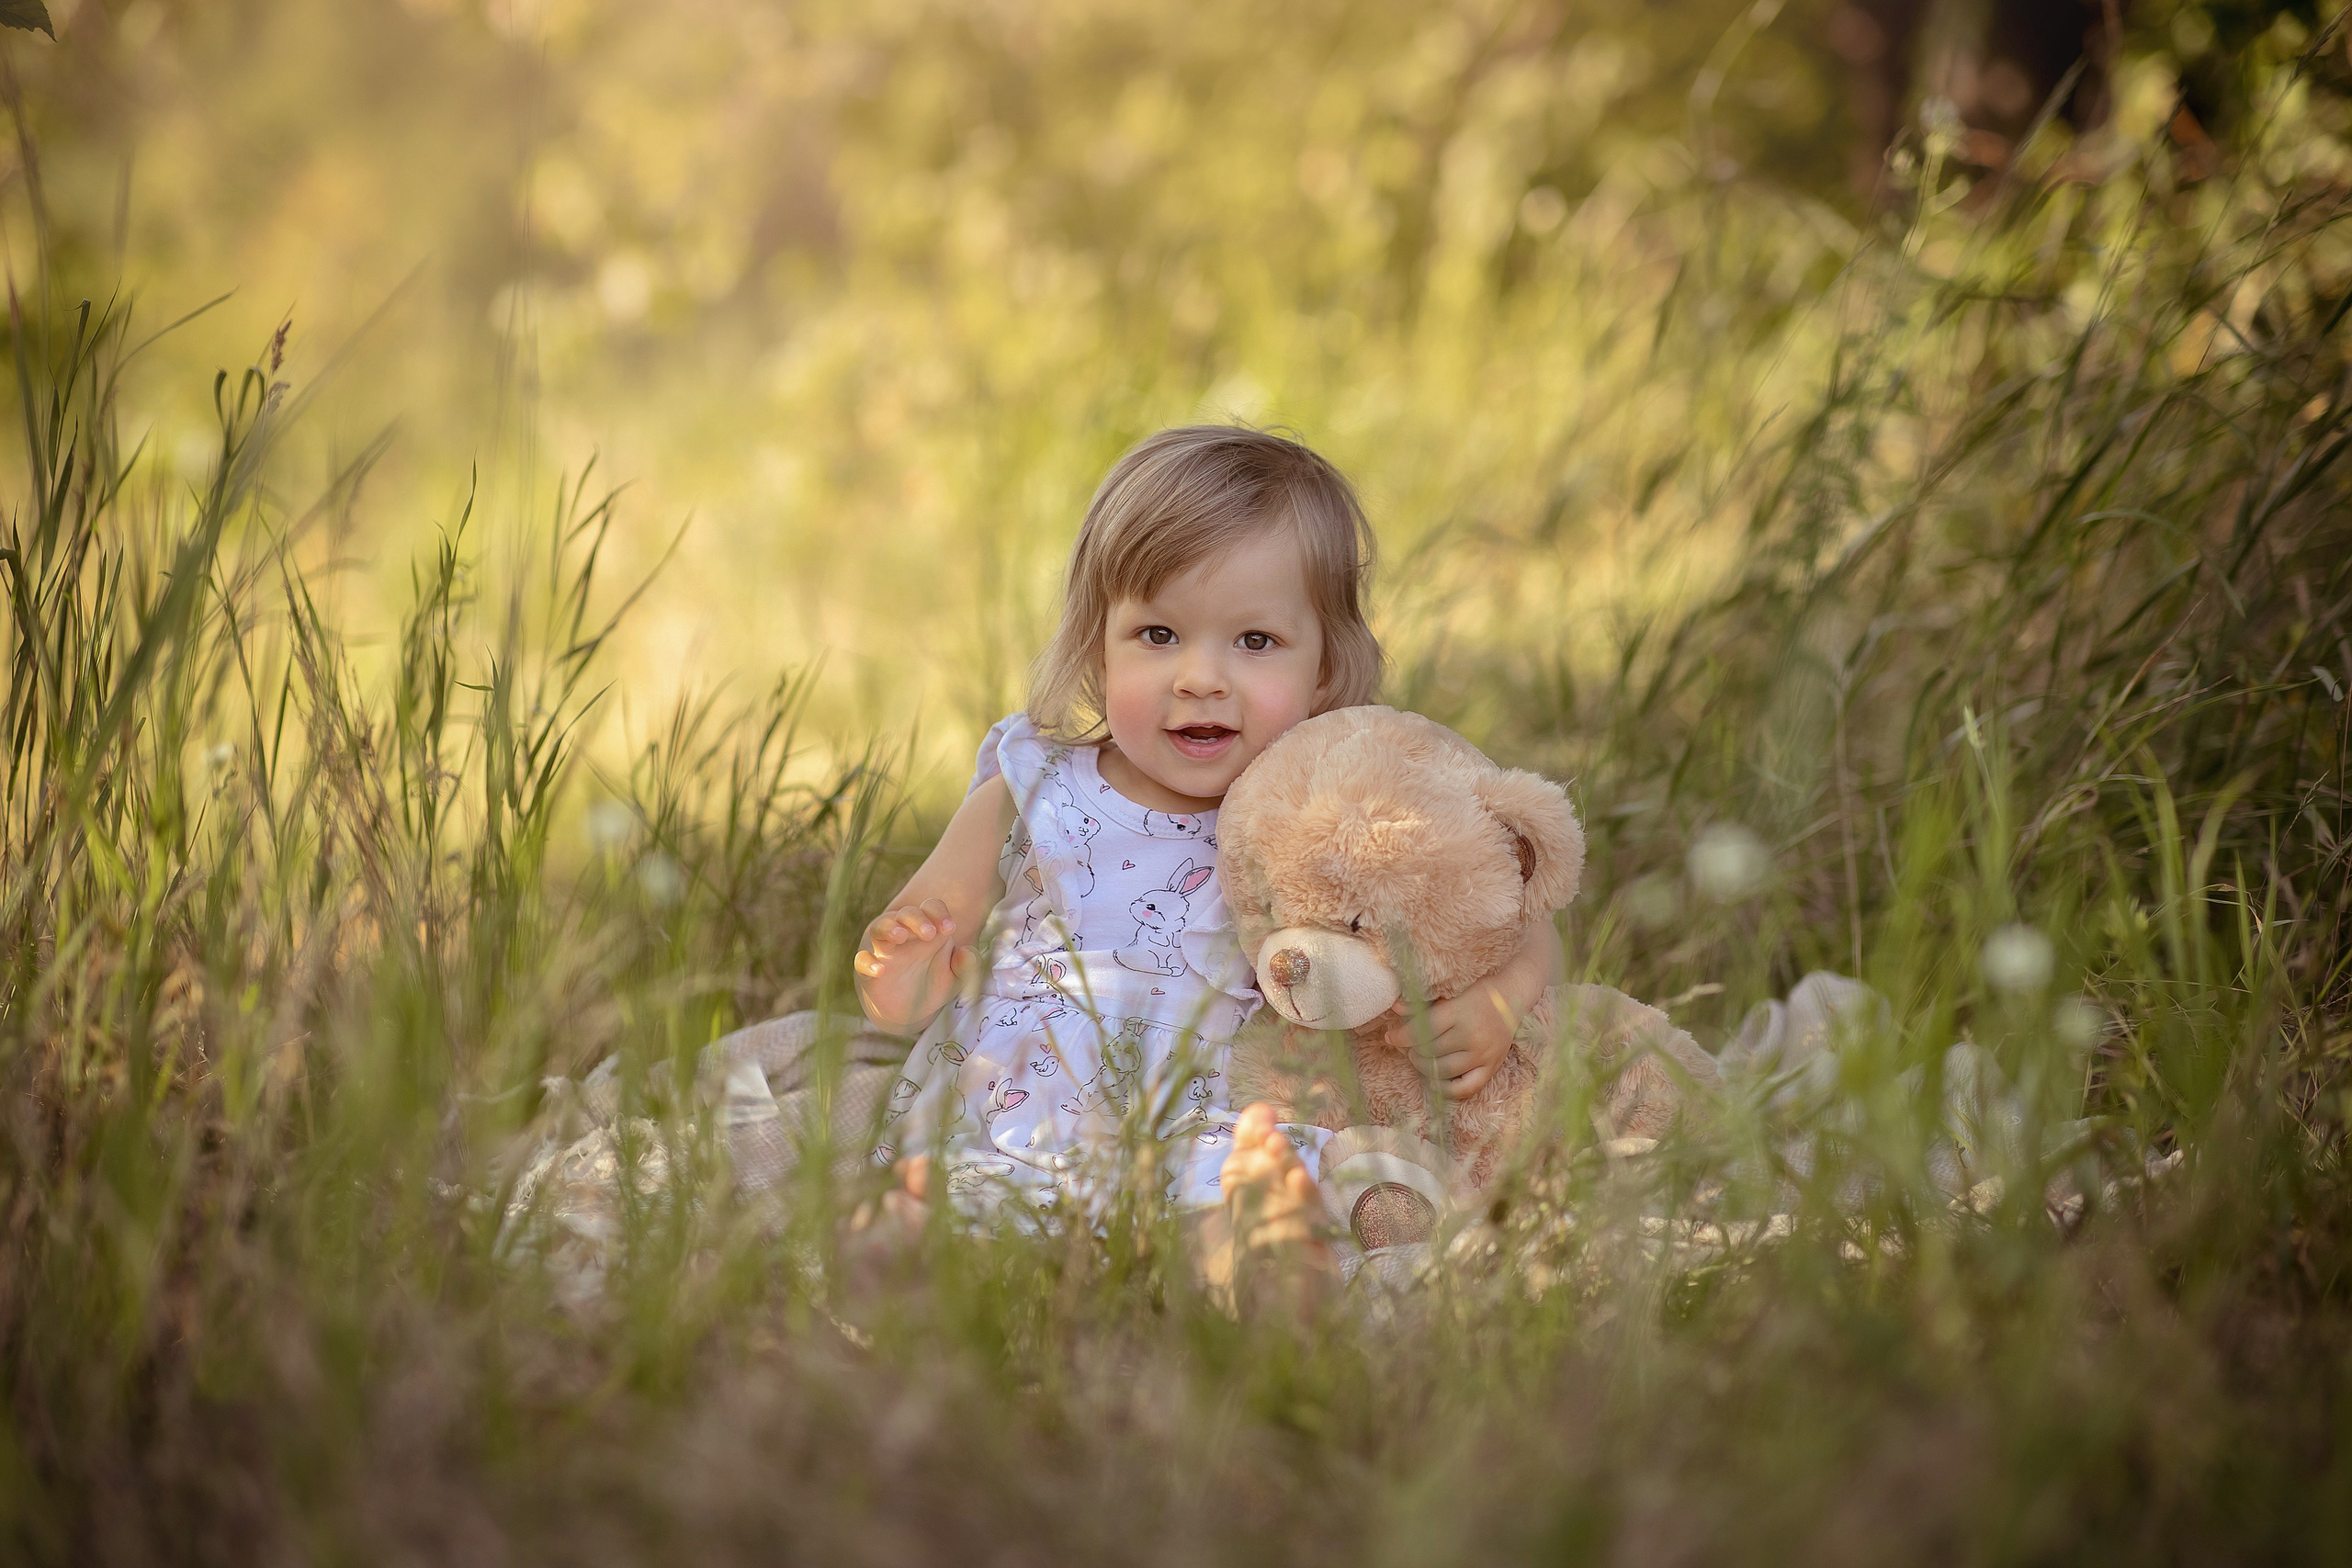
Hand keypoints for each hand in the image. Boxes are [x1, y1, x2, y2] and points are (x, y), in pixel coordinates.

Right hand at [854, 899, 972, 1031]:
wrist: (911, 1011)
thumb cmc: (934, 983)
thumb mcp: (956, 977)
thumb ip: (966, 965)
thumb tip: (966, 953)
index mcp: (928, 930)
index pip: (931, 908)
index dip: (939, 913)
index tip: (949, 928)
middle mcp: (905, 936)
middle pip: (906, 913)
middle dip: (917, 919)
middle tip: (929, 933)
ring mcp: (885, 952)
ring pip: (880, 928)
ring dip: (889, 929)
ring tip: (900, 936)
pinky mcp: (870, 973)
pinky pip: (862, 961)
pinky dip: (868, 963)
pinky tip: (880, 970)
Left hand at [1379, 985, 1520, 1099]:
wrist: (1512, 997)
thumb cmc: (1478, 992)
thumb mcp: (1450, 992)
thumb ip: (1422, 1004)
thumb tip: (1394, 1008)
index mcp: (1461, 1012)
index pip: (1423, 1030)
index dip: (1402, 1036)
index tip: (1391, 1037)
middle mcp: (1473, 1036)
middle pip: (1430, 1051)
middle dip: (1413, 1050)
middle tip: (1408, 1046)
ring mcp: (1483, 1055)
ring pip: (1442, 1071)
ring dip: (1424, 1066)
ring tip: (1419, 1057)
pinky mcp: (1491, 1068)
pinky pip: (1465, 1089)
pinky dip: (1446, 1089)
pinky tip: (1434, 1080)